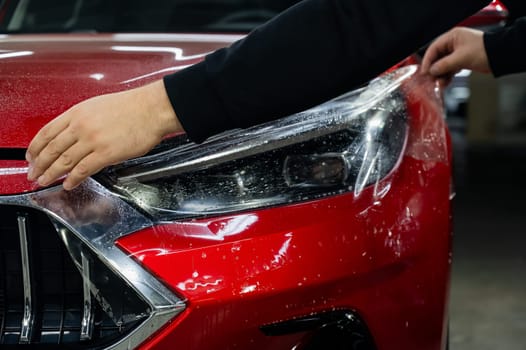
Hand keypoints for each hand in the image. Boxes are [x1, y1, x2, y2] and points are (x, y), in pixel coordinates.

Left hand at [26, 80, 181, 189]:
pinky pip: (83, 170)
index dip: (35, 148)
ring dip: (52, 174)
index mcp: (77, 113)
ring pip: (64, 161)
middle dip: (39, 165)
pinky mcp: (106, 153)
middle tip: (34, 174)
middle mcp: (81, 126)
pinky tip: (69, 184)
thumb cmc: (132, 107)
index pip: (47, 132)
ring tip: (46, 181)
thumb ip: (82, 120)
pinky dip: (73, 179)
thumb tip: (73, 134)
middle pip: (51, 149)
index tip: (31, 156)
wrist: (151, 109)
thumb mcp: (98, 106)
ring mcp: (92, 141)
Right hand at [421, 27, 490, 86]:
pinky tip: (446, 82)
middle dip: (434, 70)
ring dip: (441, 75)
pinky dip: (447, 76)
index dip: (427, 61)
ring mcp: (458, 52)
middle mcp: (454, 43)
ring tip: (440, 83)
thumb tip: (432, 70)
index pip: (433, 48)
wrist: (500, 56)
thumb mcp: (461, 58)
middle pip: (437, 57)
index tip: (424, 72)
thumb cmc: (484, 51)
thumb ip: (444, 65)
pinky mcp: (462, 60)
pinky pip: (450, 68)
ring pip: (443, 65)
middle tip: (431, 79)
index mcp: (452, 37)